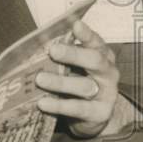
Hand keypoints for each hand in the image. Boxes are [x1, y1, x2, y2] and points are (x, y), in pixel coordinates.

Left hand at [35, 19, 119, 138]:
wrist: (91, 116)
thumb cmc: (76, 82)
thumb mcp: (71, 66)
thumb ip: (61, 55)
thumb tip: (35, 43)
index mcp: (101, 55)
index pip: (96, 42)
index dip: (87, 34)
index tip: (75, 25)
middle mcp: (107, 72)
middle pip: (94, 60)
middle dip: (74, 54)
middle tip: (53, 51)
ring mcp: (107, 94)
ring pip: (84, 86)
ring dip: (61, 82)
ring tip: (39, 79)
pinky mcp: (100, 113)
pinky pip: (79, 108)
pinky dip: (60, 105)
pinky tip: (43, 103)